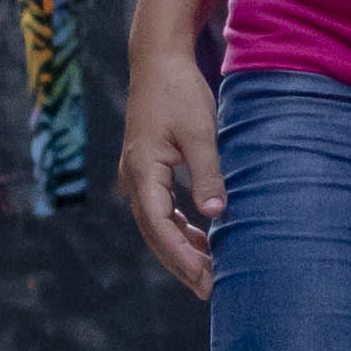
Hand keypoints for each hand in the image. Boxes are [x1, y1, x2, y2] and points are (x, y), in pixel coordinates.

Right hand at [119, 38, 226, 302]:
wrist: (159, 60)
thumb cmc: (180, 92)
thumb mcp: (200, 131)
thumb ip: (207, 174)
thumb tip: (217, 217)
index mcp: (143, 170)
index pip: (160, 225)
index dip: (181, 255)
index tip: (205, 277)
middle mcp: (134, 178)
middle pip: (155, 233)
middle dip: (181, 262)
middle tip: (210, 289)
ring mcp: (138, 175)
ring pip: (156, 225)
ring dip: (180, 249)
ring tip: (209, 273)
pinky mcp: (148, 171)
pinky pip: (161, 210)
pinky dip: (180, 229)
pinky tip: (202, 241)